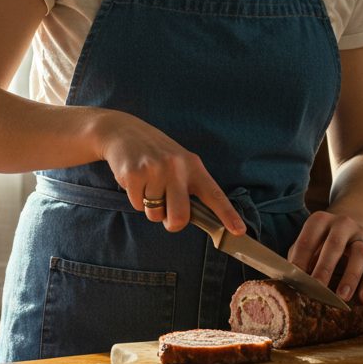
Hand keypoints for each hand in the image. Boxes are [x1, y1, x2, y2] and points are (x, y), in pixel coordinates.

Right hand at [93, 110, 245, 235]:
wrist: (124, 132)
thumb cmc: (156, 153)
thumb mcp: (179, 162)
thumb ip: (189, 186)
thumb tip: (197, 218)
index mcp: (193, 166)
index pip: (214, 195)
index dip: (228, 214)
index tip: (238, 231)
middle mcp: (176, 167)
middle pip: (179, 218)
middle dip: (171, 222)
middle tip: (166, 210)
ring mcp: (155, 170)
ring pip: (155, 214)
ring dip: (150, 206)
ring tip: (148, 184)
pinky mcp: (134, 174)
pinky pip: (137, 205)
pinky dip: (135, 198)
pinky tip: (135, 180)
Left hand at [286, 211, 362, 304]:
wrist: (352, 224)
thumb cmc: (321, 241)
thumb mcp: (309, 243)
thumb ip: (300, 259)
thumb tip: (289, 282)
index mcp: (319, 221)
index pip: (308, 240)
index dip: (301, 259)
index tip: (295, 279)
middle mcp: (342, 224)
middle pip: (334, 245)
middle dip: (325, 267)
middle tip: (317, 288)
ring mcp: (360, 236)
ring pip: (360, 254)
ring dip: (351, 276)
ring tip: (343, 297)